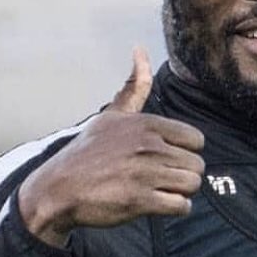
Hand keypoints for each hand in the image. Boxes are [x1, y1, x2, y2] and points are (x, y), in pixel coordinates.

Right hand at [18, 48, 205, 246]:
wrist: (59, 188)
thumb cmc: (89, 152)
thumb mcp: (112, 116)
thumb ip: (134, 87)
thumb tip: (140, 48)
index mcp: (145, 125)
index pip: (196, 140)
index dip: (185, 152)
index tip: (166, 157)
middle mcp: (147, 146)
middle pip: (197, 165)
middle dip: (183, 175)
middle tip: (161, 178)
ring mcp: (144, 173)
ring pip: (193, 185)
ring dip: (181, 192)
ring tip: (160, 190)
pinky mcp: (140, 200)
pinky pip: (182, 206)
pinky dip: (174, 207)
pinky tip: (157, 204)